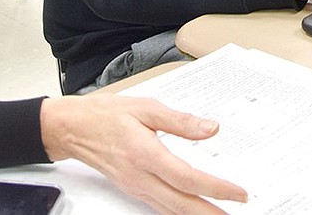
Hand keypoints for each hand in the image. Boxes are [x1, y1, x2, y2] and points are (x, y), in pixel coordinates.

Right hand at [40, 95, 247, 213]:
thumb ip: (180, 121)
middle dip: (212, 213)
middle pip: (182, 204)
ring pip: (171, 210)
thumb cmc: (105, 115)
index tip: (238, 193)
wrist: (73, 129)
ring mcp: (135, 187)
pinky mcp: (133, 189)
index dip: (216, 188)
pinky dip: (180, 212)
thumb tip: (210, 129)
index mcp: (144, 153)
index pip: (187, 178)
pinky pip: (161, 207)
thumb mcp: (145, 107)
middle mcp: (140, 176)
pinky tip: (192, 210)